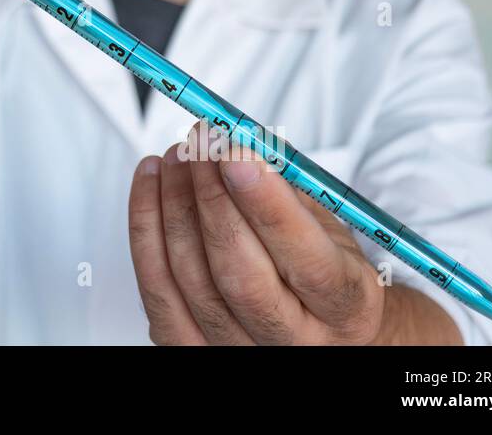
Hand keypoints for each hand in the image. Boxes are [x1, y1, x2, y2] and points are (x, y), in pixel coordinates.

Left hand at [129, 120, 393, 344]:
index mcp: (345, 310)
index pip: (307, 264)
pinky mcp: (190, 348)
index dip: (267, 205)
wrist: (316, 325)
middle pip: (240, 275)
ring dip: (175, 204)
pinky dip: (146, 228)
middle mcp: (294, 342)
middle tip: (202, 143)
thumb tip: (238, 140)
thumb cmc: (321, 267)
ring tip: (178, 154)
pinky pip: (156, 290)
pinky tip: (152, 183)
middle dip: (213, 198)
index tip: (237, 151)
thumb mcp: (330, 226)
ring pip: (191, 280)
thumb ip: (290, 190)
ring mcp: (238, 351)